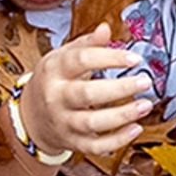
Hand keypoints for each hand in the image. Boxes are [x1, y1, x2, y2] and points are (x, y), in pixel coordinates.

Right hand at [19, 31, 158, 166]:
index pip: (81, 60)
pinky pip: (95, 146)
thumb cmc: (52, 81)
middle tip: (144, 81)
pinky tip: (135, 128)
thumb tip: (105, 29)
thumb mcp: (62, 57)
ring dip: (122, 115)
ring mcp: (64, 122)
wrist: (31, 115)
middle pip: (87, 94)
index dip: (109, 58)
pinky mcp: (73, 142)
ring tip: (145, 105)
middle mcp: (56, 97)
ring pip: (92, 122)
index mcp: (54, 70)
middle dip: (119, 88)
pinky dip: (117, 141)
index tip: (134, 58)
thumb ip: (86, 44)